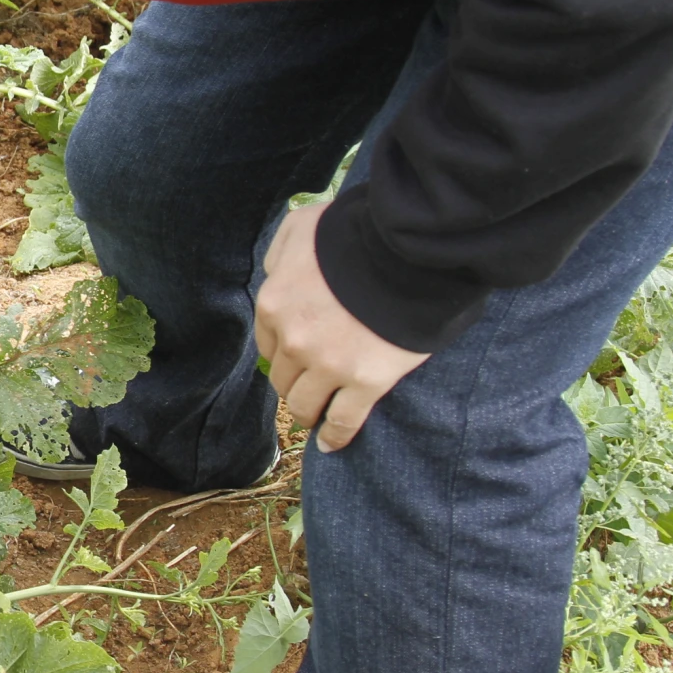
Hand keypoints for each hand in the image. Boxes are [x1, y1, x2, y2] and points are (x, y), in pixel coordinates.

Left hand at [254, 201, 429, 452]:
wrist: (406, 250)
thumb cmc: (355, 233)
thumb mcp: (302, 227)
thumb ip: (280, 252)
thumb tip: (274, 273)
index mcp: (275, 304)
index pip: (266, 345)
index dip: (281, 353)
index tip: (294, 360)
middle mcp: (294, 339)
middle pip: (283, 378)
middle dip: (294, 383)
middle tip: (310, 386)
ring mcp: (329, 364)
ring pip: (305, 405)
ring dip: (308, 413)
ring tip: (317, 416)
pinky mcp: (366, 382)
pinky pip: (344, 422)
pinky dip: (335, 437)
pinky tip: (331, 445)